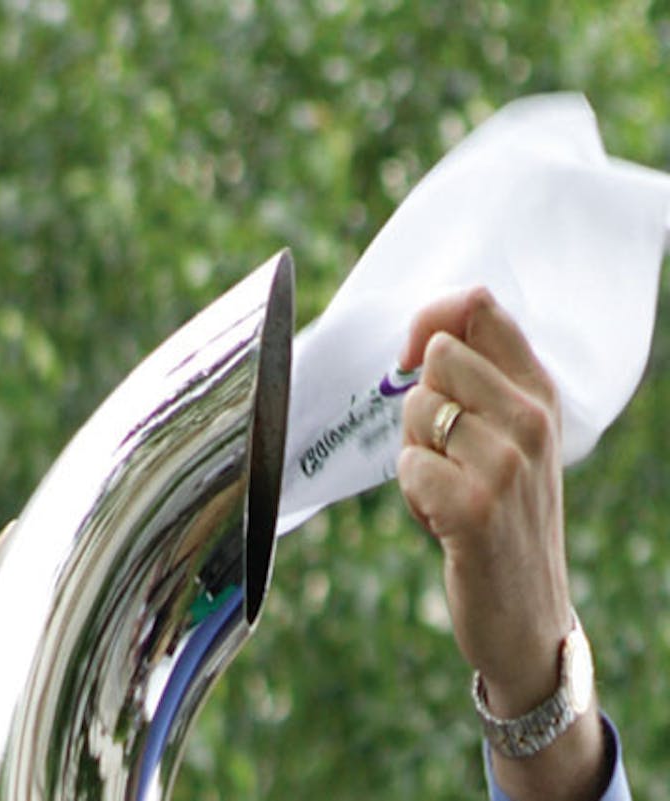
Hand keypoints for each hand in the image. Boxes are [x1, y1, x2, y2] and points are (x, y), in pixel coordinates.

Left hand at [396, 287, 604, 800]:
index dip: (429, 323)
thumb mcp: (504, 438)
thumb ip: (472, 381)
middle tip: (448, 456)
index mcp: (540, 393)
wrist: (526, 614)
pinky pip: (408, 467)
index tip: (413, 363)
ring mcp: (509, 462)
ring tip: (452, 492)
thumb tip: (418, 337)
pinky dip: (414, 497)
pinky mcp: (476, 505)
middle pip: (435, 357)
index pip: (480, 306)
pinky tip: (447, 524)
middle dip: (420, 408)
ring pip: (417, 411)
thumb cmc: (499, 515)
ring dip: (417, 457)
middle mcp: (533, 419)